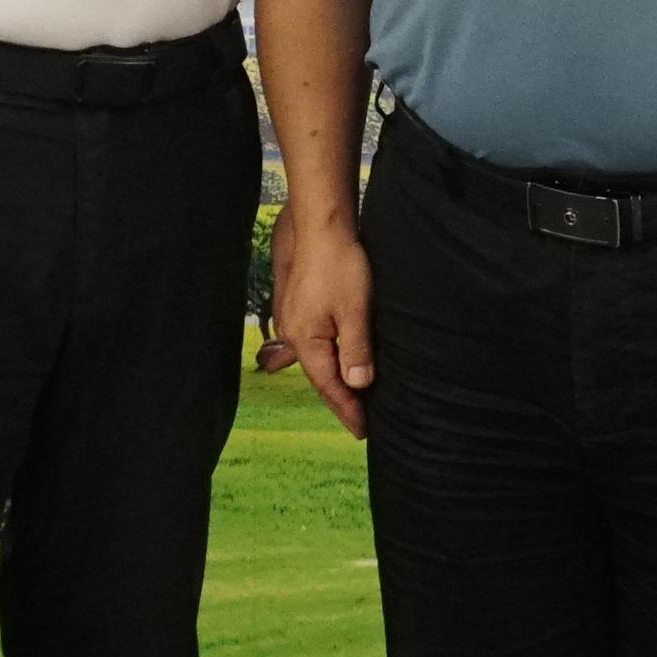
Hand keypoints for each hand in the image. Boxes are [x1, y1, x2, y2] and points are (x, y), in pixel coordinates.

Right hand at [270, 204, 375, 437]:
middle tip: (359, 420)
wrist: (322, 226)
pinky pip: (313, 343)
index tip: (363, 431)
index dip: (348, 409)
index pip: (329, 386)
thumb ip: (356, 351)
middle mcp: (293, 333)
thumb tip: (359, 386)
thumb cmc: (340, 265)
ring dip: (332, 379)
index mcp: (306, 341)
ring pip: (315, 359)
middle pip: (319, 376)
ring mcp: (293, 319)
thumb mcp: (355, 311)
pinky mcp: (298, 305)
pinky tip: (330, 360)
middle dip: (339, 398)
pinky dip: (326, 358)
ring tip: (348, 397)